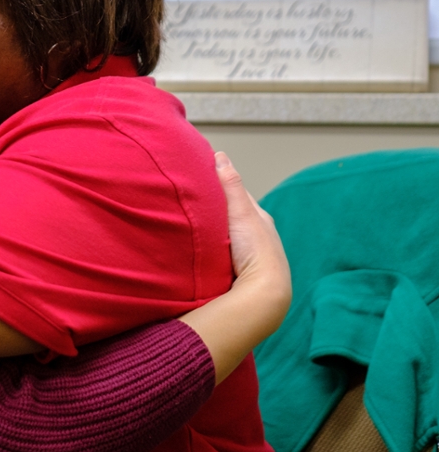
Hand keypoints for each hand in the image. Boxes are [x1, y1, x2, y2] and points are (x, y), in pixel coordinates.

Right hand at [178, 153, 290, 382]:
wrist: (262, 295)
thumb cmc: (256, 252)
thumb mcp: (241, 212)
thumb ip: (230, 185)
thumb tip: (220, 156)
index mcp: (260, 219)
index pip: (236, 195)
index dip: (218, 185)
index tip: (199, 175)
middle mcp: (256, 236)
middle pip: (230, 216)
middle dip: (213, 209)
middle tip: (189, 200)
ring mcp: (248, 256)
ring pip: (225, 237)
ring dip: (211, 232)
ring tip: (189, 226)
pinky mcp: (238, 274)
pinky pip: (221, 255)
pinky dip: (210, 250)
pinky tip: (198, 252)